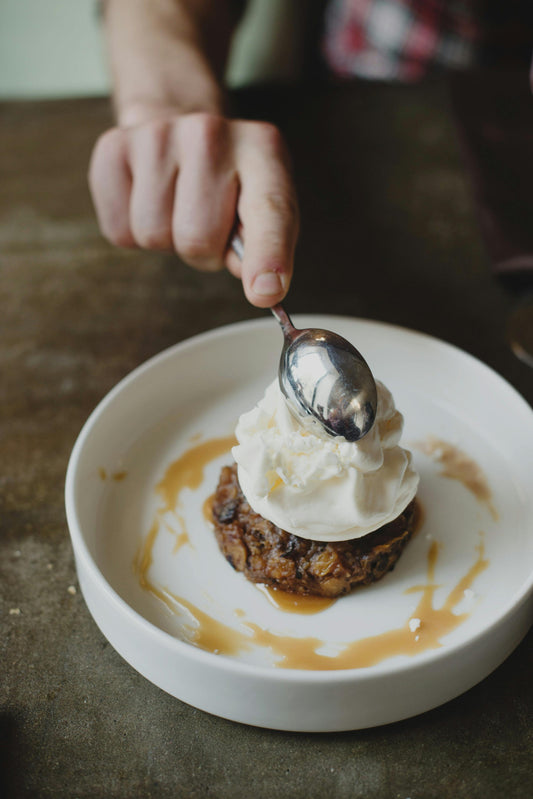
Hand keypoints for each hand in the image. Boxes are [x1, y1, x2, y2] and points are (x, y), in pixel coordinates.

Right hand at [88, 112, 298, 307]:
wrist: (180, 129)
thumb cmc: (230, 184)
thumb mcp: (266, 206)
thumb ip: (267, 246)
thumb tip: (257, 284)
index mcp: (263, 149)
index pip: (269, 209)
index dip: (268, 254)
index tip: (266, 291)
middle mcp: (211, 132)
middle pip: (197, 238)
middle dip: (203, 252)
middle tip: (209, 226)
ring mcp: (158, 134)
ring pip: (153, 235)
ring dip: (168, 240)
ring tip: (179, 210)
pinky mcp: (112, 147)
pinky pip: (119, 230)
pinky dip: (132, 232)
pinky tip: (150, 201)